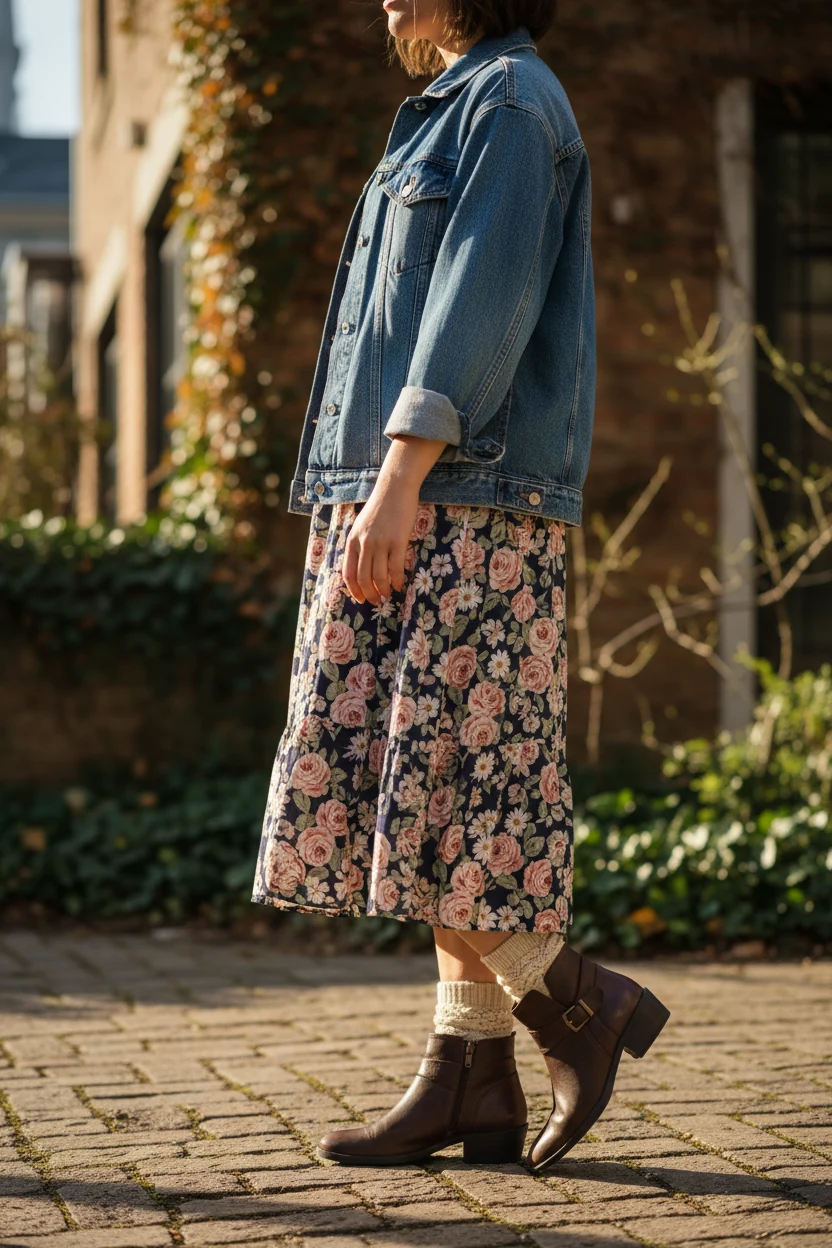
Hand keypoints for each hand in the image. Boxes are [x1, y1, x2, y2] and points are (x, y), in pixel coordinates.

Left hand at [343, 435, 446, 605]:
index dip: (354, 590)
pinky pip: (395, 569)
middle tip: (377, 601)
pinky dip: (397, 581)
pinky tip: (399, 585)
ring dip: (383, 590)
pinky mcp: (397, 541)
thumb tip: (363, 566)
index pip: (348, 573)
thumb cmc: (380, 507)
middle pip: (363, 579)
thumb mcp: (361, 525)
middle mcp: (364, 544)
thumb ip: (360, 544)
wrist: (394, 488)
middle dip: (369, 594)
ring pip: (379, 577)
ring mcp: (380, 543)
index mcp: (352, 541)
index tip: (360, 599)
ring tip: (388, 595)